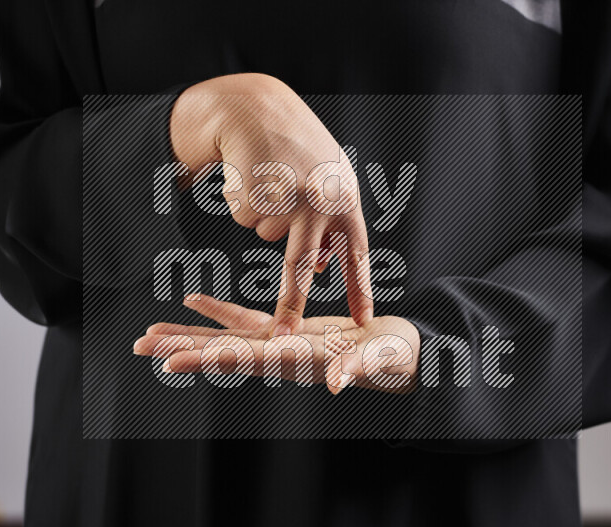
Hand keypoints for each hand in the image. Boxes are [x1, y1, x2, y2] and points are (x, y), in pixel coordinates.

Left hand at [133, 295, 419, 394]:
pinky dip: (219, 310)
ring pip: (226, 336)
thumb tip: (336, 383)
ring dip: (189, 333)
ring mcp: (281, 341)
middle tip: (140, 346)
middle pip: (222, 351)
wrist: (399, 353)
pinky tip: (194, 300)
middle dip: (181, 348)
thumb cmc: (393, 359)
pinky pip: (246, 319)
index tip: (170, 361)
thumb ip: (358, 369)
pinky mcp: (287, 329)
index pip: (244, 359)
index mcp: (296, 360)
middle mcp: (279, 355)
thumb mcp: (379, 361)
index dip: (207, 359)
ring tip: (152, 330)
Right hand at [170, 74, 372, 335]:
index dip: (358, 289)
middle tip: (285, 333)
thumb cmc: (297, 150)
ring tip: (272, 181)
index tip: (363, 321)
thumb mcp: (326, 182)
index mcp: (345, 200)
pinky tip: (255, 174)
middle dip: (291, 302)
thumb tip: (319, 269)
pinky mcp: (253, 193)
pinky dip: (248, 202)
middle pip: (301, 262)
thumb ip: (329, 224)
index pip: (355, 254)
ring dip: (266, 217)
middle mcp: (318, 201)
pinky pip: (247, 218)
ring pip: (268, 235)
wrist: (259, 110)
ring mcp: (285, 197)